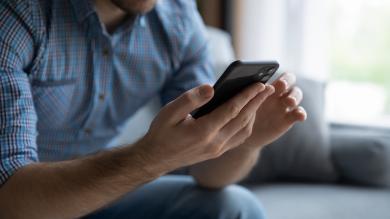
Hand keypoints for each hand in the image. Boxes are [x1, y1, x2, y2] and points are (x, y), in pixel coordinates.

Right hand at [138, 82, 273, 172]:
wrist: (155, 159)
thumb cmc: (161, 132)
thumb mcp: (169, 112)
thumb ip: (190, 99)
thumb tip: (211, 88)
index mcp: (203, 131)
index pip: (232, 110)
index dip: (247, 96)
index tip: (259, 84)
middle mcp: (215, 143)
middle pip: (242, 119)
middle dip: (257, 102)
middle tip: (269, 88)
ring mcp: (217, 150)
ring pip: (243, 130)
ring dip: (254, 113)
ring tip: (261, 99)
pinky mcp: (217, 152)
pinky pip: (238, 138)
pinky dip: (247, 124)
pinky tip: (248, 114)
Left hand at [243, 73, 306, 148]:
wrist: (242, 132)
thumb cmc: (238, 112)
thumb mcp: (238, 101)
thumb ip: (241, 93)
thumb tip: (231, 85)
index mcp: (267, 86)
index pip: (280, 75)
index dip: (282, 77)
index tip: (278, 83)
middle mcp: (278, 93)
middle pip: (290, 82)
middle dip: (288, 82)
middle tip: (282, 87)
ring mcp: (285, 106)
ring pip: (296, 96)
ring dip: (294, 97)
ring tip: (289, 102)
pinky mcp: (288, 119)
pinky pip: (299, 114)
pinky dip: (301, 114)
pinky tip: (299, 116)